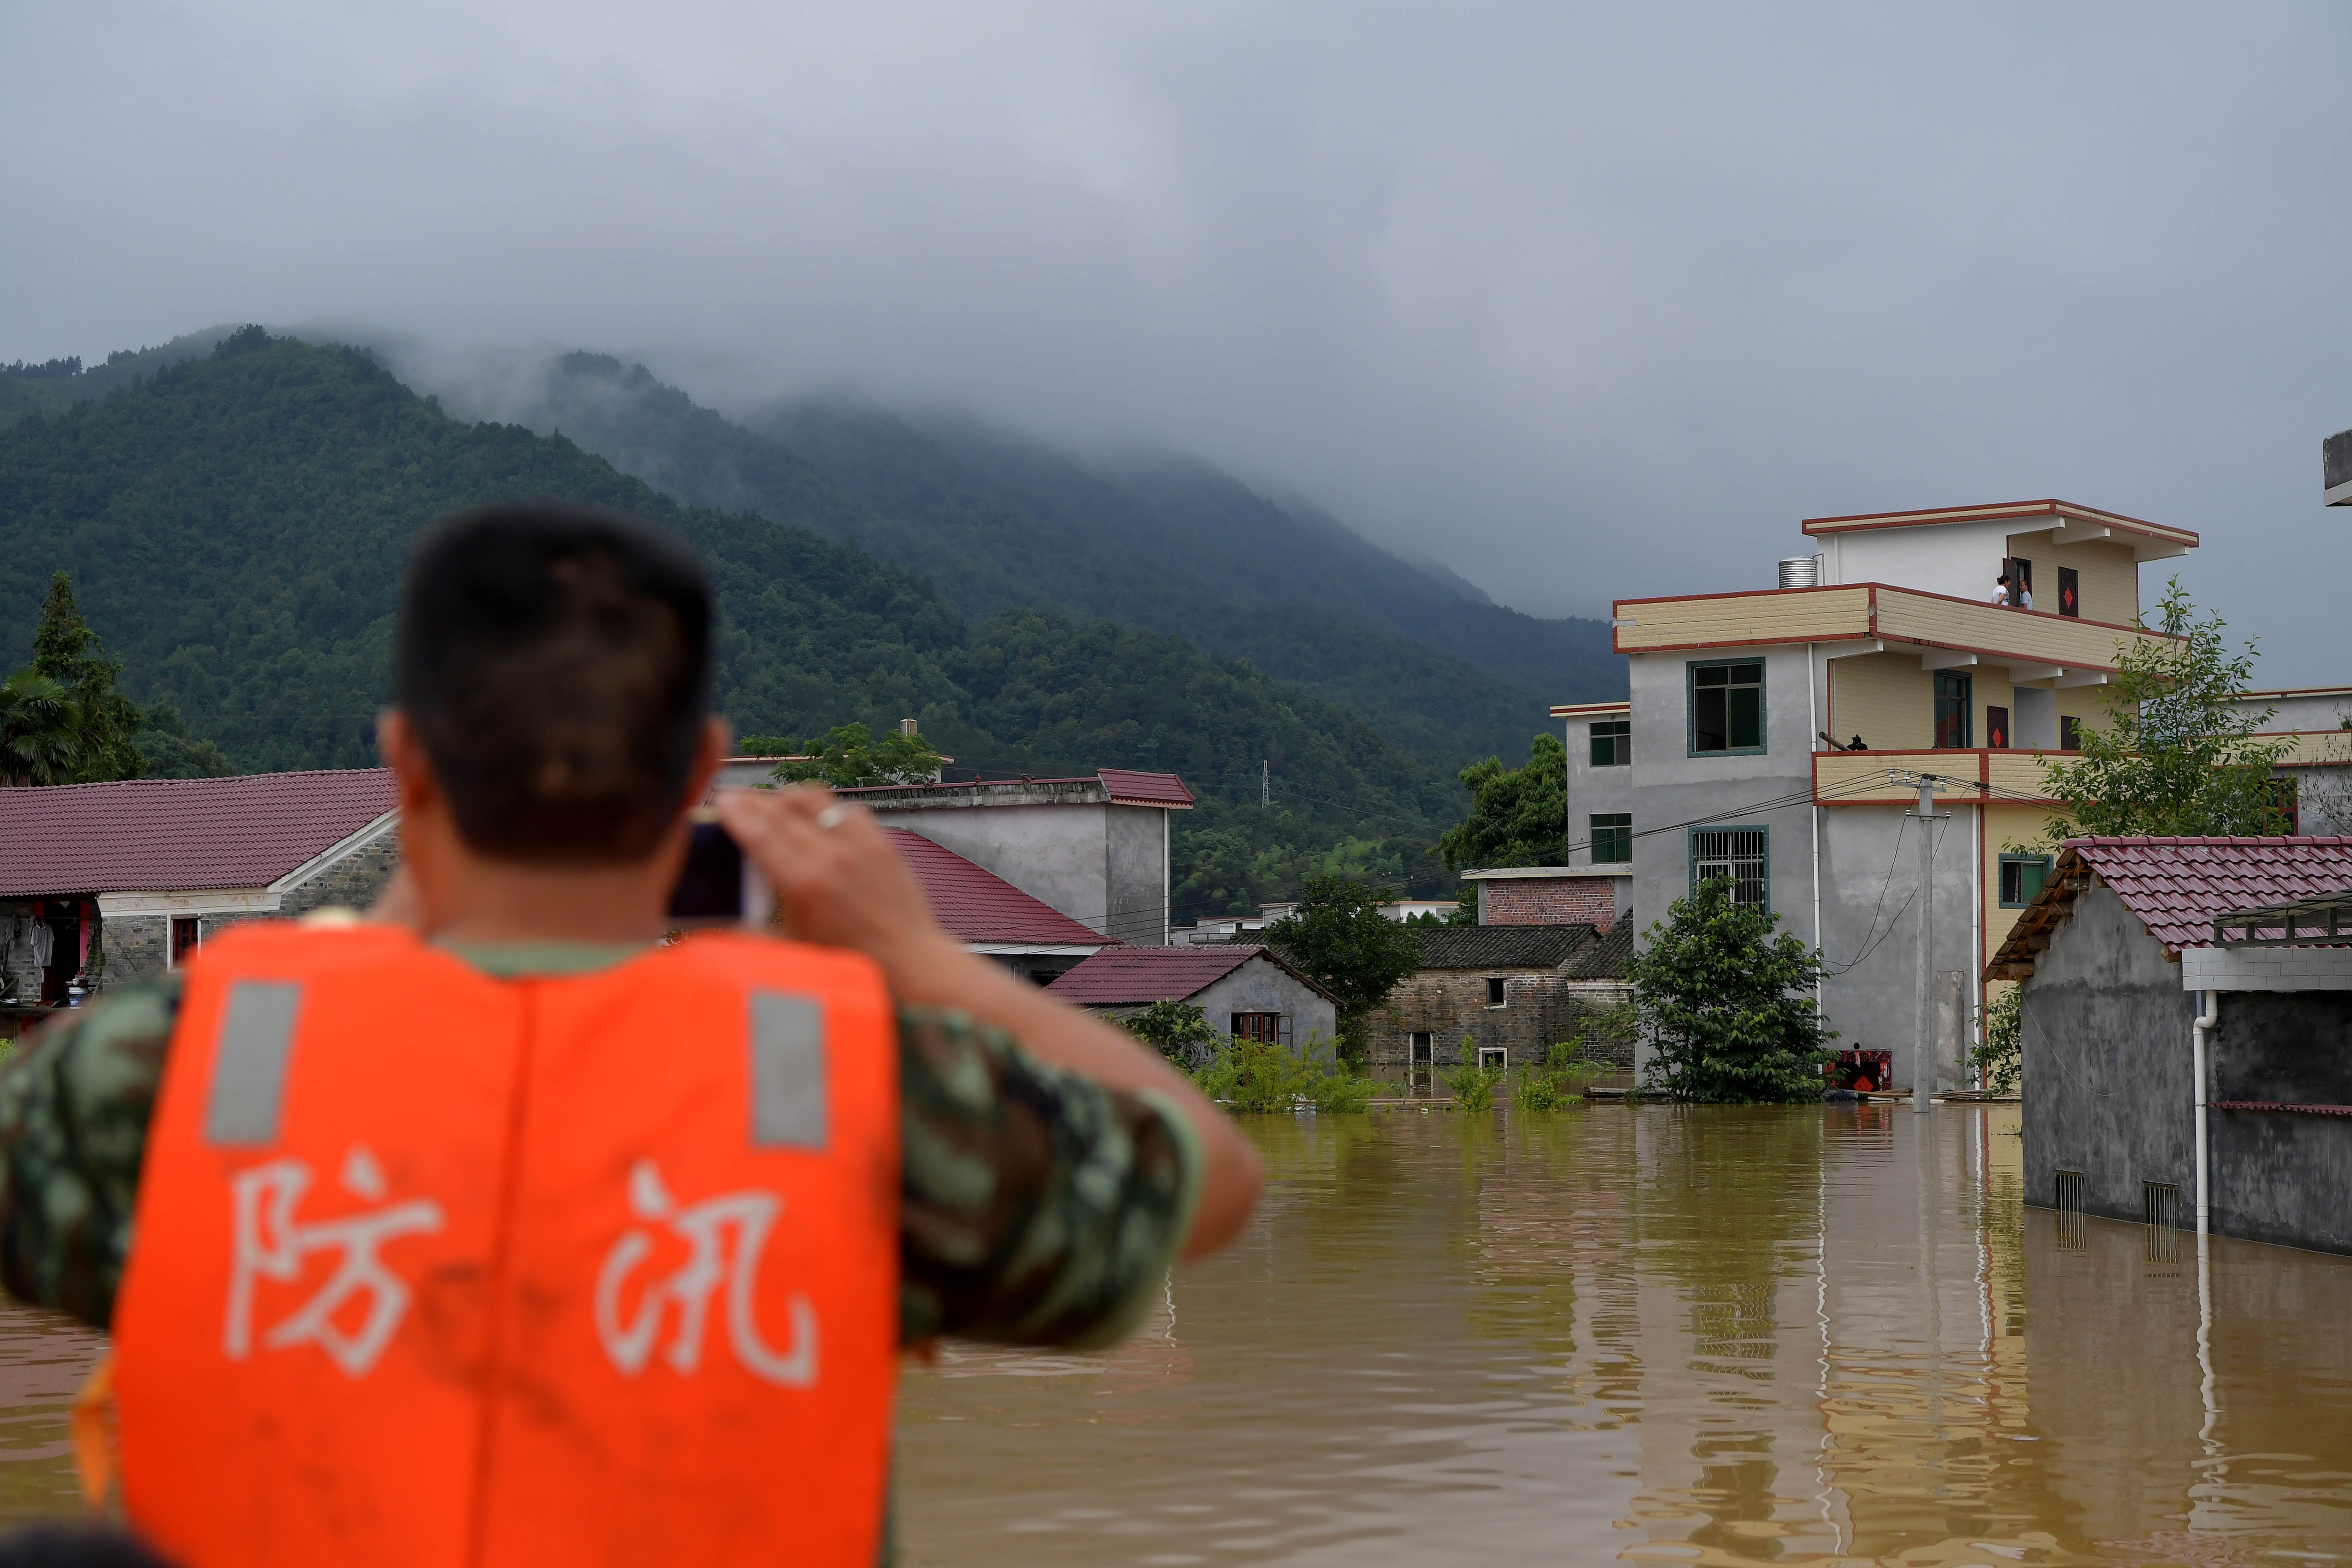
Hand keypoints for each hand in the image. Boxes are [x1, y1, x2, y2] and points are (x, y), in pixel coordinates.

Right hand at [713, 786, 953, 979]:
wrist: (909, 964)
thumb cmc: (850, 964)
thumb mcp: (792, 949)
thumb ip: (749, 932)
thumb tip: (712, 926)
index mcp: (805, 884)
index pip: (761, 833)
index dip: (737, 813)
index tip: (720, 802)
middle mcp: (833, 856)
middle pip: (782, 811)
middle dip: (753, 801)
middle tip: (734, 799)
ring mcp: (861, 845)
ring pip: (815, 800)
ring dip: (788, 798)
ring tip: (772, 806)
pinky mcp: (883, 843)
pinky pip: (847, 809)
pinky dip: (825, 809)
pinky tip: (815, 819)